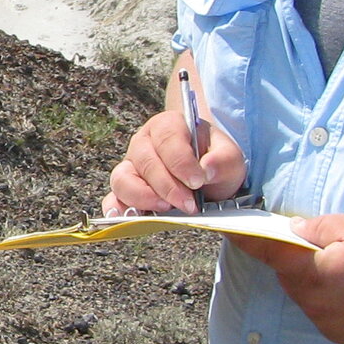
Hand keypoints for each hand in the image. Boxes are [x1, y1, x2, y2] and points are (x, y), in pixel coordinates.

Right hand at [104, 107, 247, 214]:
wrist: (206, 175)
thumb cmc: (214, 161)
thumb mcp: (230, 158)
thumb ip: (224, 160)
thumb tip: (207, 169)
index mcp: (169, 126)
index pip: (168, 139)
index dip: (180, 162)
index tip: (197, 181)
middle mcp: (144, 143)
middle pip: (146, 161)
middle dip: (168, 186)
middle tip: (189, 204)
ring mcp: (130, 166)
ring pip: (123, 179)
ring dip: (143, 197)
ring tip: (165, 209)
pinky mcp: (125, 190)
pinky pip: (113, 199)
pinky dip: (117, 209)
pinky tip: (129, 217)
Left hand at [231, 215, 343, 343]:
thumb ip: (318, 228)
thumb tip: (293, 231)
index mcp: (310, 272)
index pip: (267, 252)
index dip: (246, 239)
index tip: (229, 230)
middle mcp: (311, 301)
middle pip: (288, 275)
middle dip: (295, 259)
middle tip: (319, 245)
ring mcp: (324, 321)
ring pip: (305, 294)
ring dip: (314, 280)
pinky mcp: (338, 334)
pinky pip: (322, 311)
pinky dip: (329, 298)